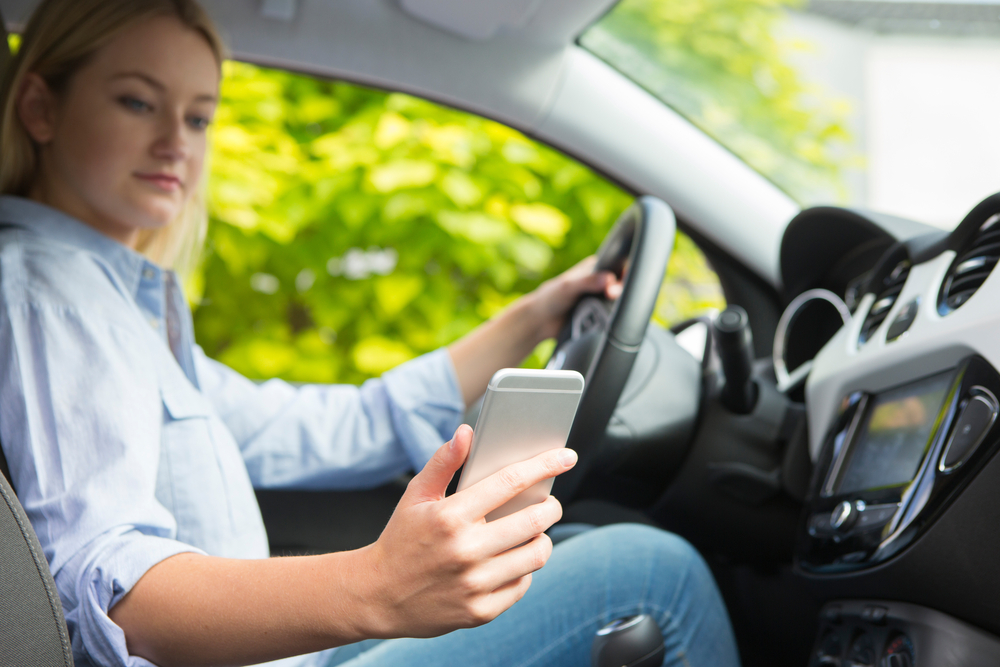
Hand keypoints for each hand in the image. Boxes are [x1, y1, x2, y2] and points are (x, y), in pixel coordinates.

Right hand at [357, 425, 576, 637]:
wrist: (376, 596)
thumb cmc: (401, 540)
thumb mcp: (416, 496)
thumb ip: (443, 462)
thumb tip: (467, 433)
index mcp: (450, 516)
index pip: (510, 483)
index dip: (544, 466)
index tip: (565, 457)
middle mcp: (465, 550)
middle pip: (534, 521)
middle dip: (551, 507)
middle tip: (549, 503)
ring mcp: (474, 584)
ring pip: (536, 555)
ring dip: (542, 540)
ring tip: (533, 533)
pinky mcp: (480, 611)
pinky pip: (522, 584)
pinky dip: (524, 570)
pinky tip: (511, 561)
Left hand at [527, 256, 622, 341]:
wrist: (539, 323)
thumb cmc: (550, 298)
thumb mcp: (568, 286)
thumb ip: (588, 281)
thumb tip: (610, 279)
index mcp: (595, 268)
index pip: (619, 266)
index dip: (624, 275)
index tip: (616, 285)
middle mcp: (600, 283)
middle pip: (622, 286)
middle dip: (620, 293)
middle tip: (610, 296)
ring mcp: (601, 300)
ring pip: (619, 303)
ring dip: (616, 308)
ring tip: (607, 310)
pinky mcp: (600, 316)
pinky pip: (613, 318)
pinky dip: (612, 320)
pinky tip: (610, 322)